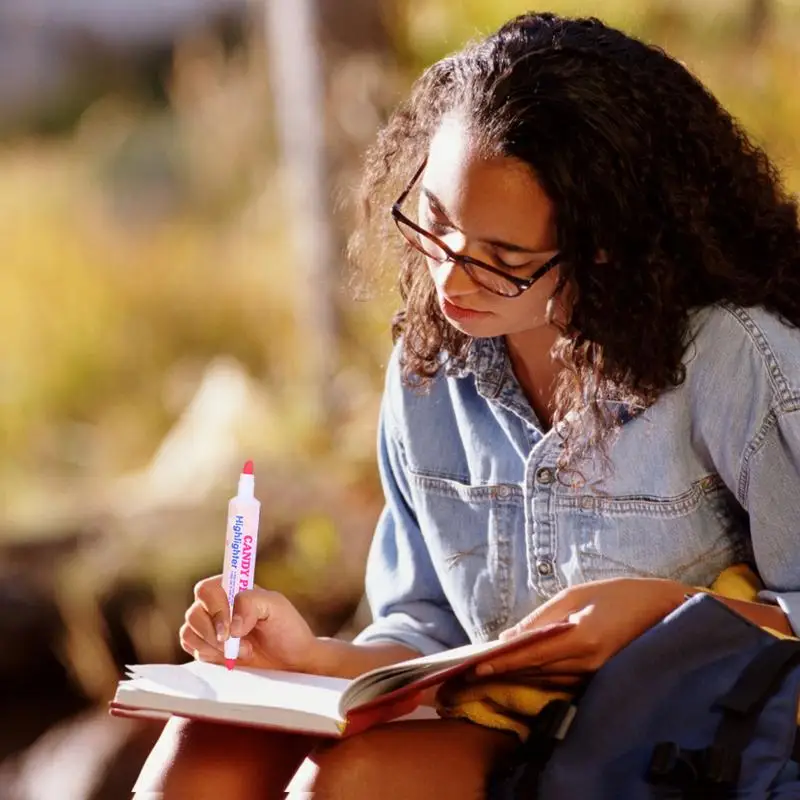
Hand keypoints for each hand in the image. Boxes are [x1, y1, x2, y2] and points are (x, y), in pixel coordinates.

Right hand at [179, 575, 319, 671]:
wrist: (291, 661)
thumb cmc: (287, 629)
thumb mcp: (276, 606)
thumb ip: (251, 602)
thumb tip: (231, 624)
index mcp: (232, 589)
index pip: (206, 589)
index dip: (215, 609)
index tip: (231, 628)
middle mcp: (217, 605)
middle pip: (194, 613)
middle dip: (216, 633)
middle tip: (239, 642)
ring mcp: (209, 627)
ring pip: (189, 632)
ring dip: (214, 646)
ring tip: (242, 650)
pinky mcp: (206, 647)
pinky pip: (190, 648)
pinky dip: (208, 654)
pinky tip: (229, 657)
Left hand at [474, 577, 686, 679]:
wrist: (664, 610)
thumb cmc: (618, 595)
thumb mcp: (576, 595)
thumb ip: (542, 618)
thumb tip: (509, 637)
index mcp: (582, 639)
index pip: (532, 656)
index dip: (502, 663)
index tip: (475, 668)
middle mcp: (588, 663)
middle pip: (536, 672)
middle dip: (505, 670)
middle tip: (472, 670)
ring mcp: (595, 675)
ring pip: (547, 679)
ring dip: (519, 675)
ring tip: (490, 670)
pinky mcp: (600, 678)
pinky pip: (562, 680)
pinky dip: (540, 675)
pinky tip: (523, 669)